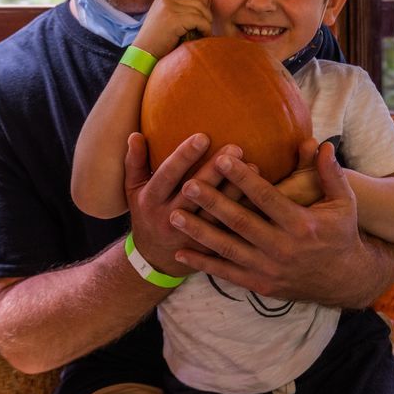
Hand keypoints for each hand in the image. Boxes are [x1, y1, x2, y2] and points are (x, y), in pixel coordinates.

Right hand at [124, 131, 241, 276]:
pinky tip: (260, 194)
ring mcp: (191, 235)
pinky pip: (229, 229)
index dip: (184, 157)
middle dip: (215, 171)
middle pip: (195, 194)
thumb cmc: (146, 213)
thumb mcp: (133, 190)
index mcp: (151, 200)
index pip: (167, 175)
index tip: (203, 136)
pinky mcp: (209, 247)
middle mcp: (170, 218)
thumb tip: (135, 134)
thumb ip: (135, 162)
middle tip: (235, 148)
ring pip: (216, 212)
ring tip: (253, 166)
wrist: (155, 259)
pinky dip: (245, 211)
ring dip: (235, 190)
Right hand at [132, 0, 210, 57]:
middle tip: (207, 23)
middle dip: (207, 12)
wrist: (144, 52)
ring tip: (205, 31)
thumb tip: (204, 2)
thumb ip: (178, 6)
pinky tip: (204, 35)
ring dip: (207, 22)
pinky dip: (205, 28)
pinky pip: (199, 20)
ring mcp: (169, 8)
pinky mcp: (174, 20)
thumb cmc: (157, 38)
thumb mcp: (164, 15)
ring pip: (200, 10)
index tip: (205, 12)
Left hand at [168, 141, 379, 305]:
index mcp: (302, 224)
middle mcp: (283, 248)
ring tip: (174, 214)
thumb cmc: (341, 234)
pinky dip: (203, 264)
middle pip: (240, 222)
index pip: (266, 197)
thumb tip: (323, 144)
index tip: (221, 159)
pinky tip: (181, 251)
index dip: (243, 178)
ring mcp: (269, 269)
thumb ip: (331, 174)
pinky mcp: (260, 285)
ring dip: (199, 231)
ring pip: (228, 248)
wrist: (344, 281)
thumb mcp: (344, 203)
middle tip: (187, 184)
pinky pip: (226, 273)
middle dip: (212, 203)